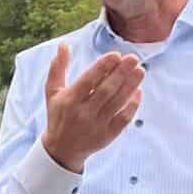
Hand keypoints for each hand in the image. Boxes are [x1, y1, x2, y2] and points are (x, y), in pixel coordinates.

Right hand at [41, 43, 143, 173]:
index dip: (102, 67)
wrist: (62, 149)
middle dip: (121, 73)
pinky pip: (123, 119)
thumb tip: (64, 44)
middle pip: (106, 90)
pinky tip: (138, 92)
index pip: (88, 81)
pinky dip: (132, 105)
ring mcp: (96, 125)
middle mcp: (83, 113)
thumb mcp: (52, 92)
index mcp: (69, 100)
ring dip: (130, 86)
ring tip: (140, 70)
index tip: (116, 55)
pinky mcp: (107, 135)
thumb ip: (58, 68)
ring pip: (117, 103)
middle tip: (133, 58)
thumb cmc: (58, 114)